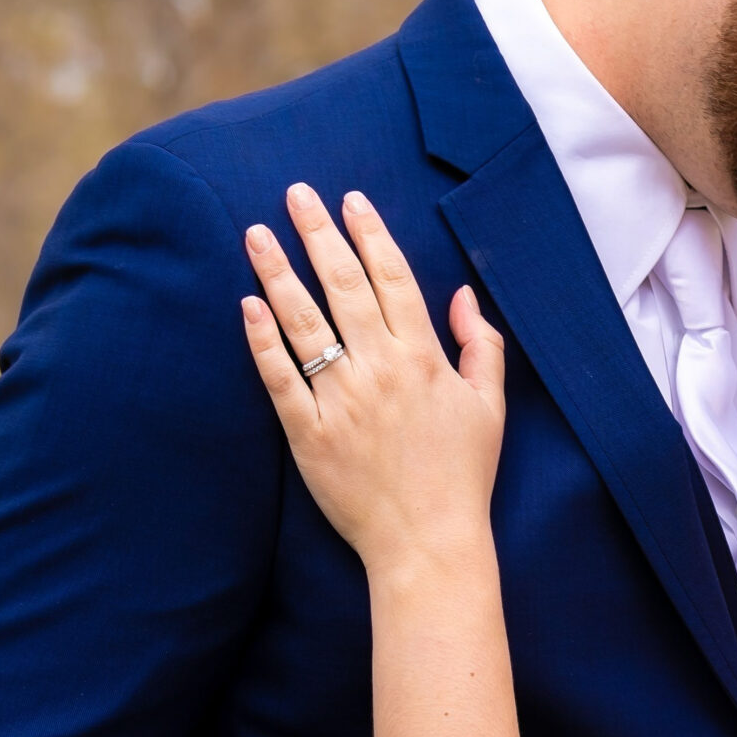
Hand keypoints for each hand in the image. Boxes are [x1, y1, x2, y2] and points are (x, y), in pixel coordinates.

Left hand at [243, 184, 505, 572]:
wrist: (428, 543)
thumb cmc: (462, 475)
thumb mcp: (489, 405)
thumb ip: (481, 344)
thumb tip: (461, 295)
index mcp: (423, 357)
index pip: (392, 278)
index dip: (370, 233)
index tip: (350, 199)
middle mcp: (380, 369)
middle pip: (343, 285)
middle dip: (317, 232)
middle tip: (294, 193)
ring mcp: (340, 401)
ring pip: (304, 322)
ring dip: (278, 272)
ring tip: (256, 234)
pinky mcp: (308, 435)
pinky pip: (280, 378)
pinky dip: (262, 341)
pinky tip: (247, 306)